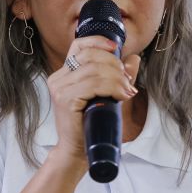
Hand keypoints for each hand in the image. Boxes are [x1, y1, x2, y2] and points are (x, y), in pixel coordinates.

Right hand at [45, 36, 140, 169]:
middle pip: (90, 55)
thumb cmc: (92, 124)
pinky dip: (111, 87)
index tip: (116, 48)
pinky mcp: (65, 99)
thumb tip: (133, 59)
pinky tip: (120, 96)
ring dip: (116, 78)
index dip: (99, 41)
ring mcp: (60, 88)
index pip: (79, 45)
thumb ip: (118, 76)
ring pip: (93, 69)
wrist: (78, 151)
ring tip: (126, 91)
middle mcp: (58, 78)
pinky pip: (92, 84)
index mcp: (64, 73)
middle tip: (127, 81)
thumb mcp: (107, 95)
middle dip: (114, 65)